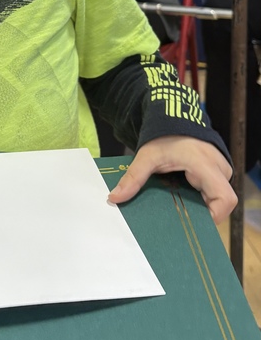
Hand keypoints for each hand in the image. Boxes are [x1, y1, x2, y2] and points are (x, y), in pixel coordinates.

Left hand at [108, 136, 236, 223]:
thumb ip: (134, 177)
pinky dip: (200, 198)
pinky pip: (213, 192)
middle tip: (179, 217)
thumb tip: (115, 197)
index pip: (225, 200)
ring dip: (200, 205)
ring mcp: (220, 170)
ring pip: (218, 198)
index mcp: (206, 166)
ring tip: (179, 208)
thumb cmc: (165, 136)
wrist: (173, 118)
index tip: (192, 222)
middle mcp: (219, 169)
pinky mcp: (215, 172)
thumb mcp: (148, 156)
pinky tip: (183, 200)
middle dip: (202, 213)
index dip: (214, 216)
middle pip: (222, 203)